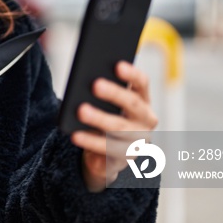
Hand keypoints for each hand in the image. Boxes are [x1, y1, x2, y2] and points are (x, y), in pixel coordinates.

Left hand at [70, 62, 157, 191]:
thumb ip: (103, 90)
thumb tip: (86, 77)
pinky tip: (75, 134)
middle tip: (95, 84)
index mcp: (143, 99)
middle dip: (114, 93)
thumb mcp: (107, 103)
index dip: (131, 74)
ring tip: (81, 110)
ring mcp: (139, 140)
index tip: (117, 65)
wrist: (105, 154)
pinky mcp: (126, 157)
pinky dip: (90, 141)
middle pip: (132, 103)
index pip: (142, 83)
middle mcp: (146, 119)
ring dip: (100, 118)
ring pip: (119, 127)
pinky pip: (108, 149)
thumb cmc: (105, 118)